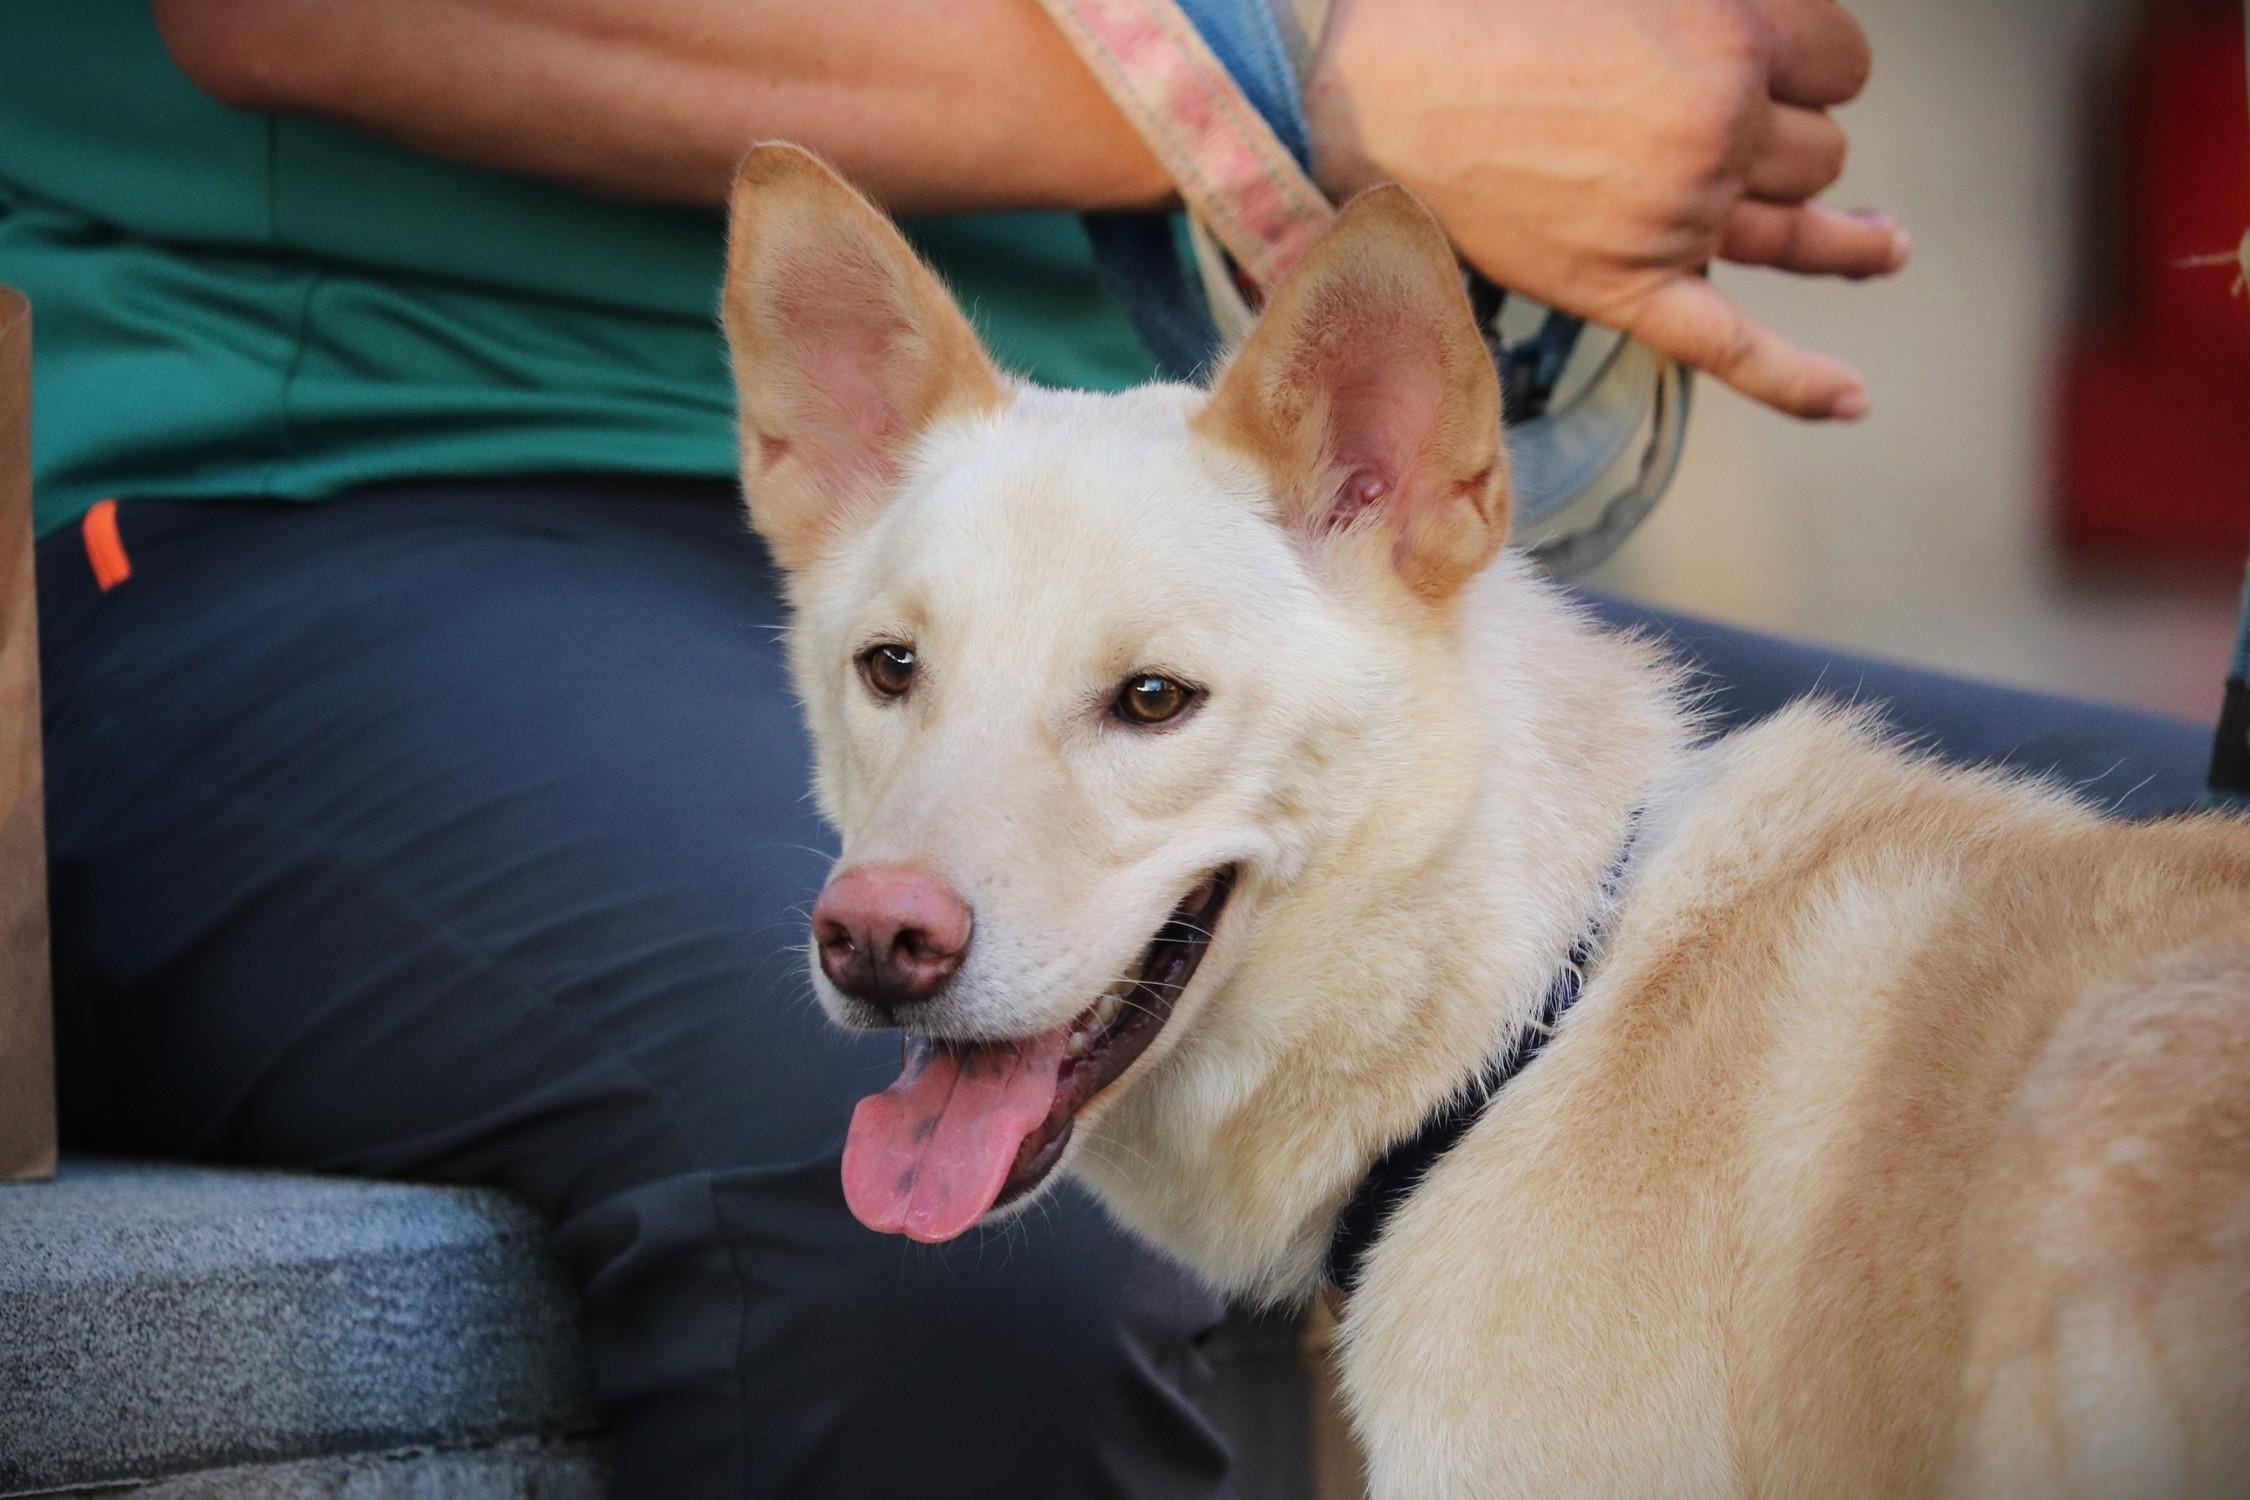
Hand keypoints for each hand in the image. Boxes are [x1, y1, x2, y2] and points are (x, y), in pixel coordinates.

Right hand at [1305, 0, 1907, 419]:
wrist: (1365, 91)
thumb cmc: (1477, 6)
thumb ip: (1703, 4)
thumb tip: (1751, 42)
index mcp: (1731, 30)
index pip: (1843, 62)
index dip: (1807, 62)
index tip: (1748, 56)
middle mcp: (1716, 128)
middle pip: (1820, 147)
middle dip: (1785, 132)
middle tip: (1699, 114)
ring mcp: (1674, 218)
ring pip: (1796, 225)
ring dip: (1829, 226)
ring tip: (1880, 240)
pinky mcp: (1621, 289)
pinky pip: (1730, 348)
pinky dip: (1797, 381)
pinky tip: (1854, 402)